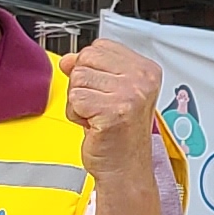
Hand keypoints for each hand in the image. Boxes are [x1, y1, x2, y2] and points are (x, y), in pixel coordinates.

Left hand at [64, 38, 161, 177]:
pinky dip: (76, 115)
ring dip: (79, 102)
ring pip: (77, 79)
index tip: (103, 91)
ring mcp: (130, 94)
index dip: (91, 70)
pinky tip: (93, 126)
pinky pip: (75, 99)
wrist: (124, 168)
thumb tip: (68, 59)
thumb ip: (89, 71)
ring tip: (97, 117)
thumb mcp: (107, 93)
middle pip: (85, 60)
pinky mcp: (113, 110)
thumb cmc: (119, 134)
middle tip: (99, 107)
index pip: (100, 47)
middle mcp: (141, 79)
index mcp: (145, 69)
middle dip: (82, 85)